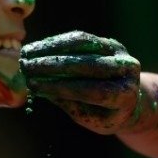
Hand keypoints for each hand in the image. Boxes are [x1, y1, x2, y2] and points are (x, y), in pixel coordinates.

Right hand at [20, 31, 142, 133]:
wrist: (130, 101)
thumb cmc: (105, 116)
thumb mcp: (88, 118)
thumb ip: (67, 102)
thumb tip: (36, 86)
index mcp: (126, 96)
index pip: (93, 90)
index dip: (63, 87)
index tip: (35, 85)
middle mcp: (128, 71)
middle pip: (88, 65)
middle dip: (54, 66)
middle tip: (27, 67)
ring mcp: (120, 53)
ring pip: (84, 45)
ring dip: (52, 49)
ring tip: (27, 54)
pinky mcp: (110, 43)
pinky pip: (82, 39)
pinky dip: (57, 43)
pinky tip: (38, 48)